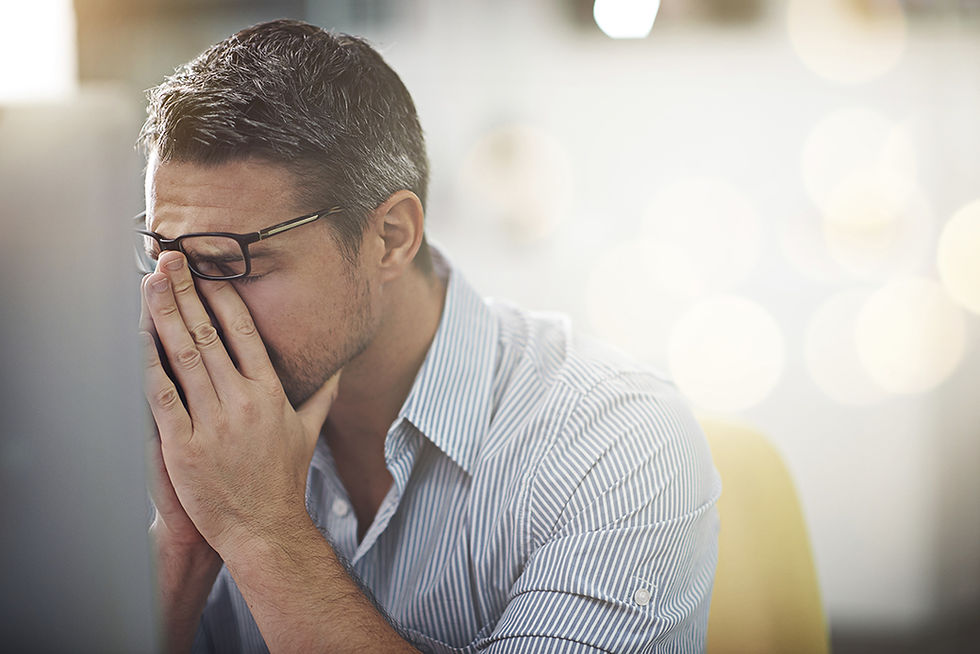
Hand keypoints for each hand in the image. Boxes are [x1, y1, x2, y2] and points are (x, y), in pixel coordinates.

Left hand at [140, 251, 339, 555]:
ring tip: (150, 282)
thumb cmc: (283, 479)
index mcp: (270, 393)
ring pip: (183, 356)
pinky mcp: (184, 445)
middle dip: (188, 292)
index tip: (208, 270)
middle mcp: (243, 401)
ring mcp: (213, 422)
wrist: (264, 527)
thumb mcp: (308, 432)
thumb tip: (338, 369)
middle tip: (171, 259)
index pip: (245, 332)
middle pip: (209, 335)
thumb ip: (321, 395)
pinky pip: (161, 396)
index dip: (223, 297)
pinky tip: (136, 336)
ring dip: (164, 315)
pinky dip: (147, 363)